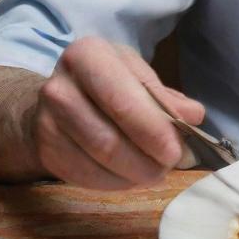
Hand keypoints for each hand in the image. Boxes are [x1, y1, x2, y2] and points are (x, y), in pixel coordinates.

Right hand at [30, 36, 205, 188]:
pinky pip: (85, 176)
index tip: (175, 151)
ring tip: (154, 171)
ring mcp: (47, 122)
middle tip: (170, 165)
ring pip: (97, 161)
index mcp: (88, 56)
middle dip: (146, 160)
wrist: (62, 97)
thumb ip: (166, 97)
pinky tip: (130, 175)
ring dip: (134, 174)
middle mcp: (59, 88)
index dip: (152, 130)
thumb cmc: (110, 82)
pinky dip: (115, 182)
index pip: (123, 102)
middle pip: (108, 138)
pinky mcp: (45, 151)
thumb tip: (193, 117)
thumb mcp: (138, 76)